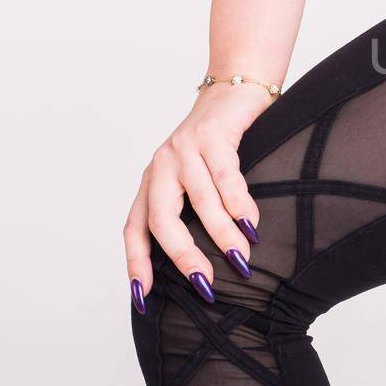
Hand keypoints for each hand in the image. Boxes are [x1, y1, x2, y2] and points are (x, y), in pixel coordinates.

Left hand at [124, 81, 271, 309]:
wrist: (234, 88)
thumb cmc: (219, 142)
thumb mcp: (196, 178)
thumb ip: (193, 211)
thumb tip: (207, 262)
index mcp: (152, 182)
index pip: (135, 228)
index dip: (136, 263)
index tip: (143, 296)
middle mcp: (161, 166)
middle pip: (161, 219)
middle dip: (183, 255)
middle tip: (205, 282)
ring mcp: (184, 149)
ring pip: (199, 200)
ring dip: (220, 232)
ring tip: (240, 257)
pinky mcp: (210, 134)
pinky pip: (225, 176)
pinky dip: (239, 203)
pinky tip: (251, 222)